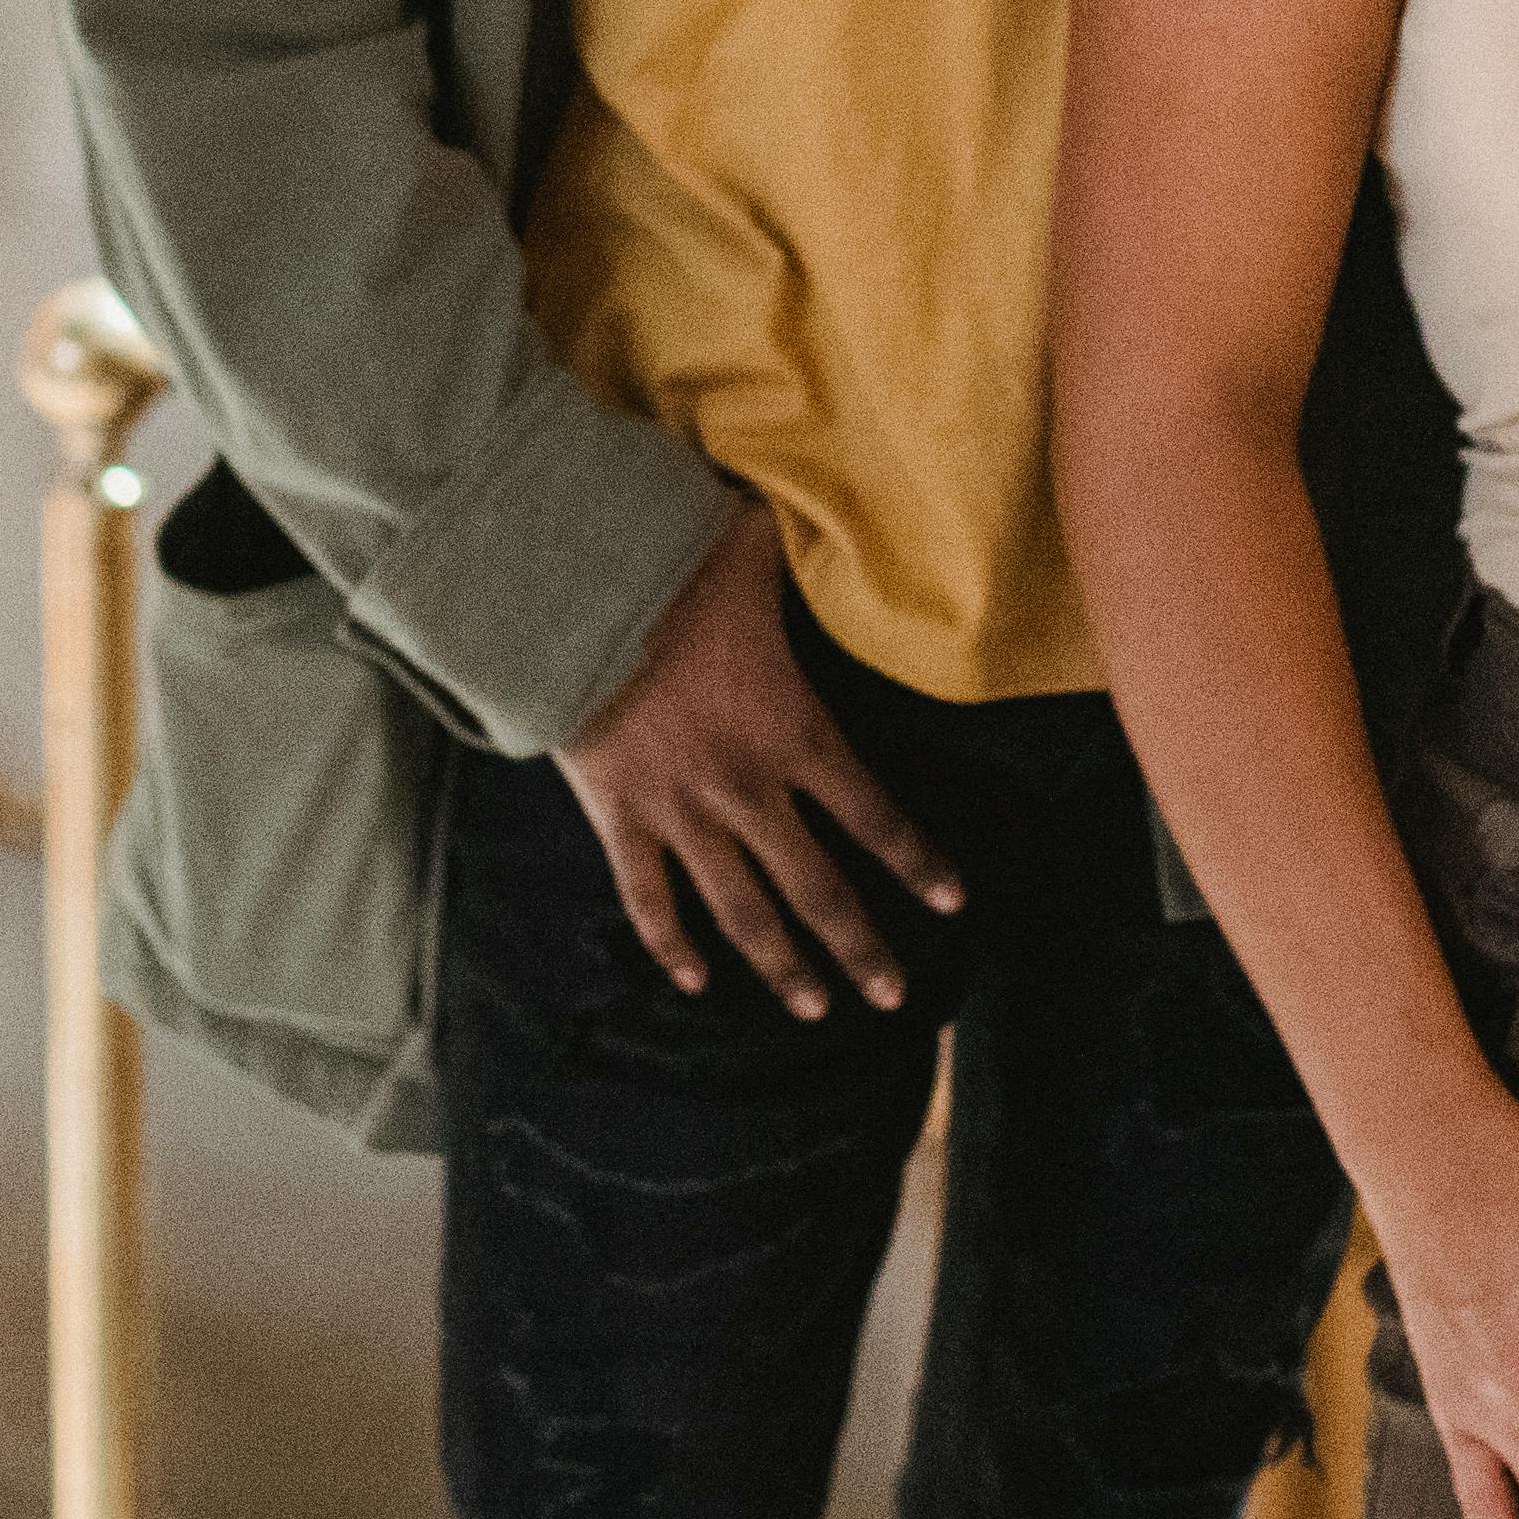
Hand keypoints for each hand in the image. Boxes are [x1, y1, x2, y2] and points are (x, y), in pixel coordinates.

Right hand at [553, 506, 960, 1017]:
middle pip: (818, 888)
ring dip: (782, 966)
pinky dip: (671, 943)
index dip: (917, 863)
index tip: (952, 904)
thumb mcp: (750, 547)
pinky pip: (649, 899)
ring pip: (743, 912)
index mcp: (793, 728)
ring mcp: (681, 811)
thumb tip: (830, 510)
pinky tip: (694, 979)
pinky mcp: (620, 817)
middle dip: (860, 947)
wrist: (566, 600)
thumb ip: (798, 548)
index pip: (875, 814)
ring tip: (816, 1008)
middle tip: (891, 995)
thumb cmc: (666, 565)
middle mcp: (746, 787)